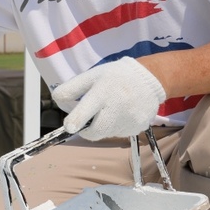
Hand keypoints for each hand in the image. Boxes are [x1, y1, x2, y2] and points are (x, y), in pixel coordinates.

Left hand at [50, 57, 165, 140]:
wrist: (150, 78)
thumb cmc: (115, 76)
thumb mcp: (91, 75)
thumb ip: (71, 89)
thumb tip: (59, 104)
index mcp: (102, 93)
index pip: (86, 111)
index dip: (76, 121)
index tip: (69, 127)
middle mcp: (117, 109)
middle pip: (94, 132)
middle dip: (86, 129)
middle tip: (88, 118)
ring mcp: (129, 120)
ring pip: (106, 134)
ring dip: (102, 126)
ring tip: (111, 108)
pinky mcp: (138, 128)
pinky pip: (119, 133)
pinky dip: (116, 126)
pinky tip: (122, 112)